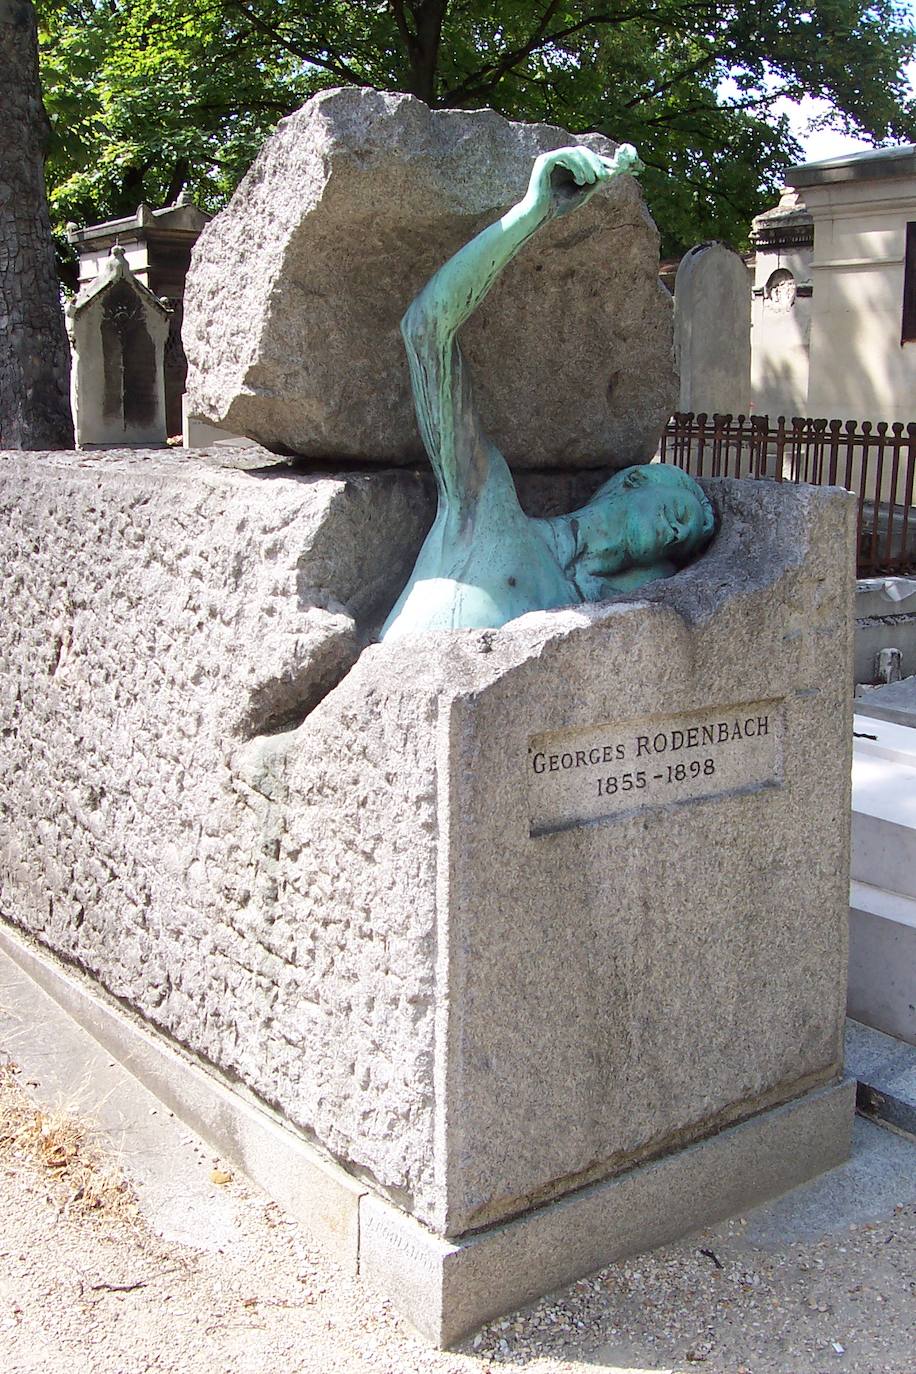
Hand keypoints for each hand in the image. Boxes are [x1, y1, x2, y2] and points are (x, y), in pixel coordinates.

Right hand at [524, 143, 641, 218]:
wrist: (539, 215)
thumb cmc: (558, 207)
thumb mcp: (582, 194)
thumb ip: (594, 183)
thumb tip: (611, 173)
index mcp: (568, 165)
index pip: (587, 158)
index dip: (602, 161)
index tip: (616, 169)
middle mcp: (560, 159)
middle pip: (584, 151)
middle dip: (597, 162)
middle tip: (605, 175)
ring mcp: (552, 157)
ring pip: (577, 151)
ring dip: (588, 165)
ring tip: (590, 181)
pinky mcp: (545, 159)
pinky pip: (567, 154)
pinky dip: (577, 165)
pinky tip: (580, 180)